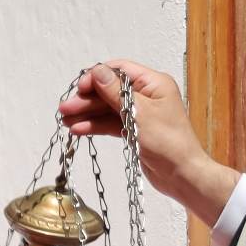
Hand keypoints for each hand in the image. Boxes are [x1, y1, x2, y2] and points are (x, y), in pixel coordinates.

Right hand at [59, 61, 239, 226]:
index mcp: (153, 84)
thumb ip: (115, 92)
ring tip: (64, 121)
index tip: (79, 88)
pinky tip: (77, 130)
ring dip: (86, 113)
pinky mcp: (133, 130)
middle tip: (64, 109)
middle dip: (87, 99)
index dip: (96, 76)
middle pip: (109, 90)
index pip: (119, 71)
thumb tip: (96, 70)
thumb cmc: (168, 142)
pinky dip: (94, 126)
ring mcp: (138, 113)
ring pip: (106, 108)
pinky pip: (110, 123)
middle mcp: (145, 95)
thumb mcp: (140, 113)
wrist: (182, 175)